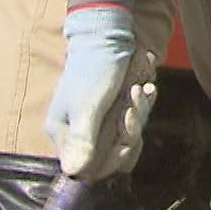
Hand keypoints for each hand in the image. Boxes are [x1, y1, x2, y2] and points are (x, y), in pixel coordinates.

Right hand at [44, 6, 151, 180]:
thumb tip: (72, 173)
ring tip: (137, 90)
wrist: (108, 36)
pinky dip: (143, 104)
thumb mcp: (87, 107)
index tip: (126, 143)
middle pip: (113, 154)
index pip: (89, 169)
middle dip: (128, 133)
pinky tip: (144, 87)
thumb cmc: (94, 70)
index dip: (111, 160)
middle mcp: (82, 131)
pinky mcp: (118, 107)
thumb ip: (82, 140)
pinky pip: (136, 118)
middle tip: (130, 109)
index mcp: (66, 134)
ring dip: (138, 115)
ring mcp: (101, 119)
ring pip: (129, 135)